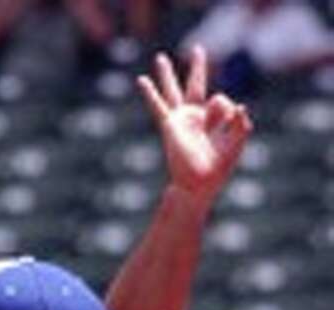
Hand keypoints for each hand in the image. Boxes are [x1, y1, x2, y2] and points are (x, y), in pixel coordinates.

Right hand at [137, 46, 251, 208]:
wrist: (198, 186)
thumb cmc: (217, 170)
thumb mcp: (236, 144)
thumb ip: (242, 125)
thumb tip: (240, 106)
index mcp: (212, 121)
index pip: (221, 100)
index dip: (226, 110)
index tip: (231, 121)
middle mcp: (195, 117)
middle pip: (195, 85)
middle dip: (197, 67)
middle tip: (197, 49)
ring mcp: (181, 120)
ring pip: (173, 91)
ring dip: (167, 74)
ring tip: (160, 58)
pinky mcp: (170, 127)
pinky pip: (158, 106)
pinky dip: (150, 93)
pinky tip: (141, 80)